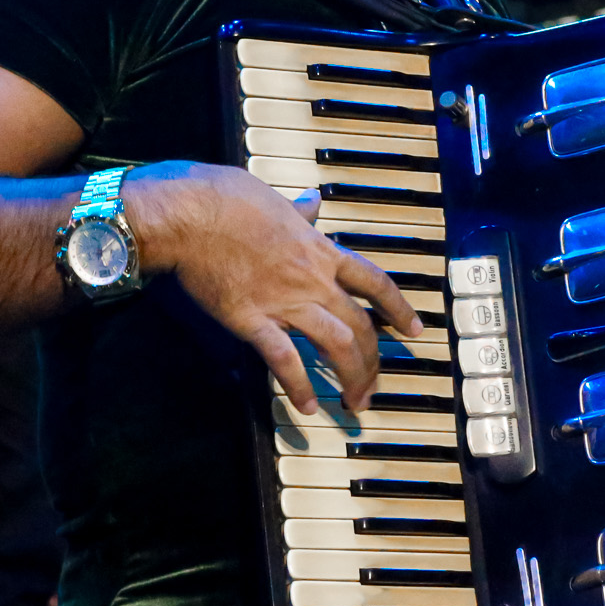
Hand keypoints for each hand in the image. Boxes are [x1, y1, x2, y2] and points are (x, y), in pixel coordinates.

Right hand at [122, 163, 423, 414]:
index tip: (414, 328)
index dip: (399, 308)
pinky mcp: (252, 320)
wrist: (191, 213)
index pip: (374, 282)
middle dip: (375, 359)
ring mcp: (284, 301)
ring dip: (352, 376)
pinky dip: (298, 385)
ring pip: (336, 344)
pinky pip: (284, 359)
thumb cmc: (228, 199)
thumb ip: (299, 211)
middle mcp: (312, 279)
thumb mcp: (275, 200)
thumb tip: (311, 201)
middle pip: (361, 324)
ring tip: (355, 402)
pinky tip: (307, 406)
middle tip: (375, 384)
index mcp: (320, 250)